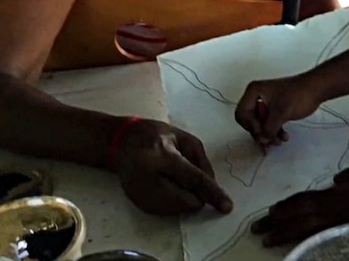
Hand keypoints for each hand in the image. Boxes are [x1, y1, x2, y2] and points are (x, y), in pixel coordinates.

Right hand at [113, 119, 232, 215]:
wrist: (122, 142)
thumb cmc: (156, 136)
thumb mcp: (185, 138)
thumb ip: (201, 162)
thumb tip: (212, 187)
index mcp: (162, 156)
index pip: (193, 179)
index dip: (212, 193)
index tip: (226, 206)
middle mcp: (148, 179)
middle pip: (185, 200)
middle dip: (196, 194)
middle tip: (188, 176)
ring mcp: (140, 194)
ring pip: (177, 210)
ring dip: (184, 198)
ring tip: (172, 177)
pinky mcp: (137, 204)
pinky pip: (166, 212)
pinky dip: (173, 202)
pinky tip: (164, 184)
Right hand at [235, 76, 320, 145]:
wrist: (317, 88)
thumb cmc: (298, 96)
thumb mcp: (280, 114)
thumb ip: (268, 129)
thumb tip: (262, 140)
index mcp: (253, 91)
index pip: (242, 114)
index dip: (251, 127)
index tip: (263, 134)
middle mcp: (256, 95)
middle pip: (250, 120)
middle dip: (260, 133)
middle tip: (268, 144)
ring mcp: (266, 101)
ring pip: (260, 123)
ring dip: (269, 134)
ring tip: (279, 141)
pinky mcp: (275, 106)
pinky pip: (269, 121)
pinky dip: (275, 130)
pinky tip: (284, 137)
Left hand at [252, 168, 348, 246]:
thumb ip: (345, 177)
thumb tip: (337, 178)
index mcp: (328, 194)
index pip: (300, 200)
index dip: (284, 206)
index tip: (270, 211)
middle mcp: (325, 208)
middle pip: (294, 215)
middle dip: (273, 222)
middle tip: (255, 229)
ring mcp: (331, 223)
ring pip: (300, 229)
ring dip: (281, 234)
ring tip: (265, 241)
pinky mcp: (339, 235)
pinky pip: (316, 240)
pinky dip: (302, 244)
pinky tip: (293, 250)